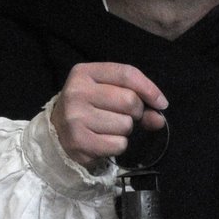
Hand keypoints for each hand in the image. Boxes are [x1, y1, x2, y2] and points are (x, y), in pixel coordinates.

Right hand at [49, 62, 167, 167]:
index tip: (161, 103)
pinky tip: (103, 141)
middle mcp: (76, 91)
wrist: (57, 134)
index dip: (149, 89)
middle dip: (136, 112)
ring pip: (125, 124)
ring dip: (125, 131)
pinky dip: (118, 145)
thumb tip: (159, 117)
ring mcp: (75, 116)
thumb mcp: (108, 94)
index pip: (126, 73)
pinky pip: (118, 144)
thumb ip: (137, 100)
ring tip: (108, 128)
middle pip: (130, 100)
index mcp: (84, 73)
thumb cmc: (89, 109)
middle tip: (123, 116)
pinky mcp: (78, 140)